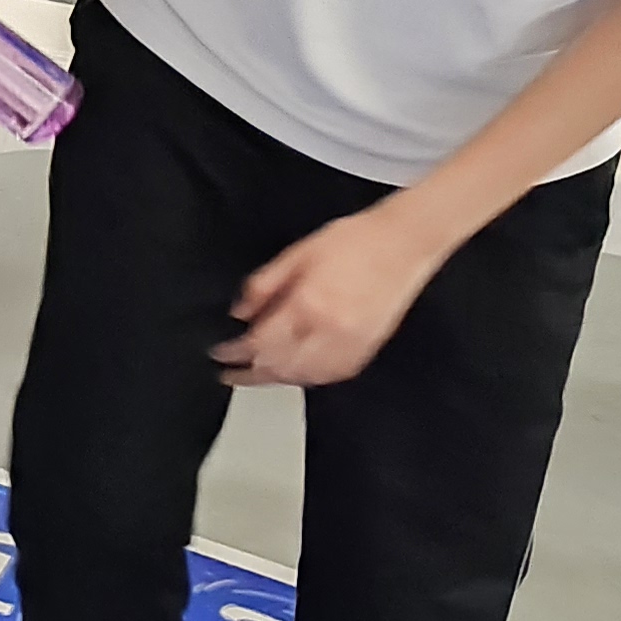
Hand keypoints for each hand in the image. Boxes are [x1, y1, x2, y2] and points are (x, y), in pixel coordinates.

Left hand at [214, 204, 454, 386]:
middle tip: (229, 374)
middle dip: (249, 374)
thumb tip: (239, 313)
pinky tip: (294, 373)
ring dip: (275, 379)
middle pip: (278, 367)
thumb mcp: (296, 253)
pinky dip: (307, 378)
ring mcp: (351, 345)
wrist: (402, 243)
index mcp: (308, 305)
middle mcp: (329, 332)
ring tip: (255, 375)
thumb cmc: (354, 241)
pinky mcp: (367, 349)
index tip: (218, 353)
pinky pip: (331, 376)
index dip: (233, 352)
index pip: (259, 342)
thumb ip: (263, 285)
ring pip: (304, 377)